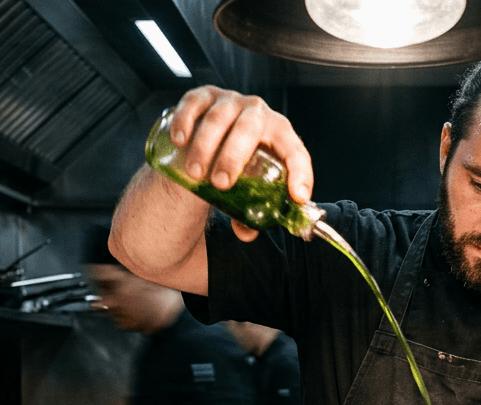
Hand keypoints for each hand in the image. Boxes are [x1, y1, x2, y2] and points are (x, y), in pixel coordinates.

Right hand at [167, 86, 314, 241]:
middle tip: (221, 184)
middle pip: (250, 128)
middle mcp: (258, 112)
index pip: (295, 150)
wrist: (215, 139)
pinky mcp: (203, 96)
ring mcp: (230, 101)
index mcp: (279, 133)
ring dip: (205, 146)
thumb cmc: (241, 166)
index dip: (300, 173)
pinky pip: (194, 102)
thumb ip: (248, 213)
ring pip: (218, 118)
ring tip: (195, 174)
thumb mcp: (249, 187)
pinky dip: (185, 120)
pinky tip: (180, 141)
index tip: (296, 196)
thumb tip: (246, 233)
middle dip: (234, 157)